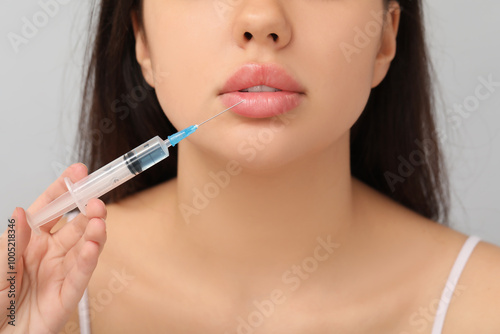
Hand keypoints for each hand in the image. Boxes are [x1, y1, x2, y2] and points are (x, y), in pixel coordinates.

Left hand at [0, 163, 106, 333]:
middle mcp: (48, 253)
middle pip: (75, 225)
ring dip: (94, 231)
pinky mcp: (67, 295)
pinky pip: (81, 274)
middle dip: (88, 209)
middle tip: (96, 198)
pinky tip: (93, 244)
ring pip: (84, 246)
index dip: (64, 190)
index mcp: (29, 242)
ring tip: (99, 217)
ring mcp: (60, 272)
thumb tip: (23, 212)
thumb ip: (11, 241)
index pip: (52, 209)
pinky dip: (88, 258)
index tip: (78, 172)